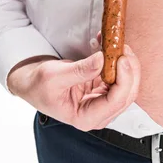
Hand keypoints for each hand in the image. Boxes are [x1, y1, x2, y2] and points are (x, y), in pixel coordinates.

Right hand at [7, 43, 139, 131]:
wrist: (33, 84)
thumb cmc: (39, 87)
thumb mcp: (54, 77)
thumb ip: (80, 70)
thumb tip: (102, 59)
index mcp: (87, 118)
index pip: (116, 101)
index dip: (124, 80)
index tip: (122, 59)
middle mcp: (99, 113)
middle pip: (127, 93)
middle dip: (129, 69)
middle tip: (122, 47)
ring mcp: (104, 101)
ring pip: (128, 84)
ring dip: (126, 63)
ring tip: (117, 44)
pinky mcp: (104, 89)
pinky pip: (120, 75)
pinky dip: (118, 60)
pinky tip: (111, 47)